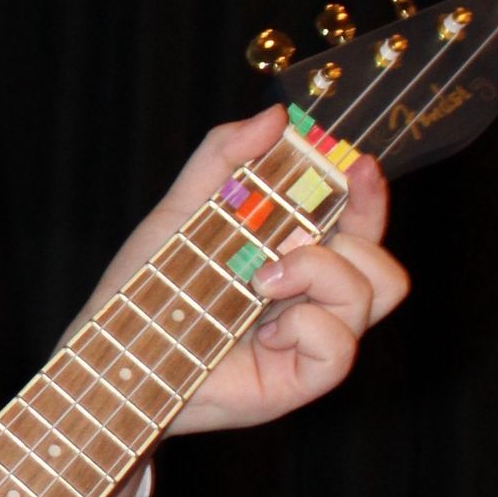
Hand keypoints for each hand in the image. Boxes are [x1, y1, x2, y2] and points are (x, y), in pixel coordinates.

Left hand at [77, 105, 408, 438]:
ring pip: (375, 294)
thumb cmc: (147, 284)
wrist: (112, 349)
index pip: (360, 227)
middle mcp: (312, 301)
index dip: (371, 195)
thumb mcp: (181, 209)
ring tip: (261, 279)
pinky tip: (262, 329)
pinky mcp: (300, 380)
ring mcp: (310, 342)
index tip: (358, 163)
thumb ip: (223, 158)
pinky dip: (307, 326)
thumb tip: (275, 117)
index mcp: (294, 258)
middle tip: (291, 235)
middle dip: (358, 232)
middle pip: (385, 266)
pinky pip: (342, 347)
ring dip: (321, 272)